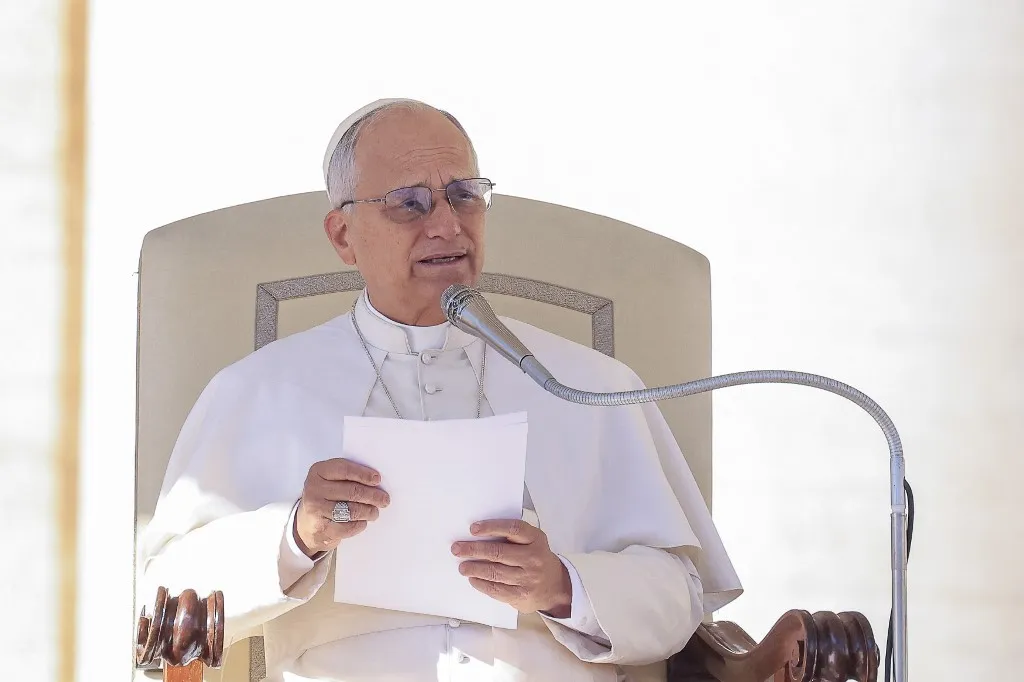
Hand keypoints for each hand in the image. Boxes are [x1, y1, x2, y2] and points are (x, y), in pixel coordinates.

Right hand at [294, 458, 389, 556]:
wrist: (306, 523)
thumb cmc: (324, 497)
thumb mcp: (330, 480)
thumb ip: (348, 476)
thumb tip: (375, 481)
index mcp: (318, 471)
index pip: (344, 469)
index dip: (363, 474)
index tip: (377, 479)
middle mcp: (314, 488)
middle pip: (352, 491)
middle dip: (372, 496)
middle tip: (384, 499)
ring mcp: (316, 509)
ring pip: (352, 510)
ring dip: (368, 511)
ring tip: (374, 512)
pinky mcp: (321, 528)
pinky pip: (348, 527)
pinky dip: (359, 524)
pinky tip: (362, 522)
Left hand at [451, 519, 571, 616]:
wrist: (556, 587)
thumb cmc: (537, 559)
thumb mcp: (533, 542)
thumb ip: (513, 537)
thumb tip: (480, 535)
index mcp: (536, 539)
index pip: (513, 529)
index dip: (492, 527)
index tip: (473, 528)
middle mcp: (534, 558)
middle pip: (499, 552)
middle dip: (474, 550)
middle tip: (457, 549)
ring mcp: (528, 578)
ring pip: (495, 572)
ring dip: (474, 568)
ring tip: (462, 567)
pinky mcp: (521, 595)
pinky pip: (496, 589)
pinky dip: (481, 584)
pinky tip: (473, 579)